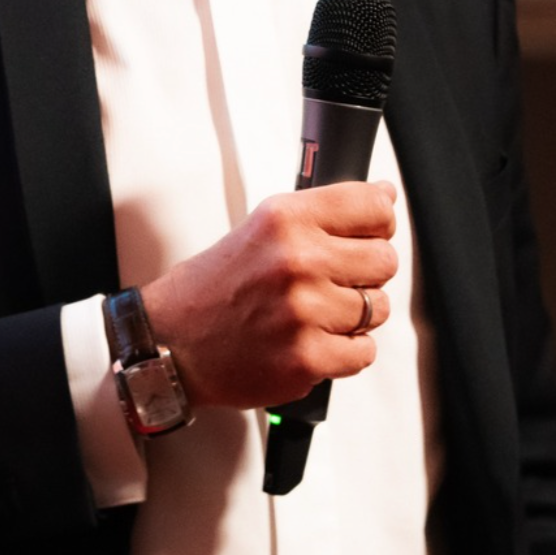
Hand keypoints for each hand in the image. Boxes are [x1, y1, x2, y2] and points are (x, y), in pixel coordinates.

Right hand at [140, 181, 398, 409]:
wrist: (171, 343)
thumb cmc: (212, 288)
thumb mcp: (261, 227)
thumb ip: (324, 212)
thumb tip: (384, 196)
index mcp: (286, 219)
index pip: (373, 206)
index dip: (379, 222)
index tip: (372, 232)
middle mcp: (297, 260)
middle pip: (384, 260)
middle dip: (366, 273)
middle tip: (333, 281)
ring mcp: (304, 311)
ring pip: (378, 309)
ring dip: (354, 316)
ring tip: (314, 314)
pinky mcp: (308, 358)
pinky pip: (363, 352)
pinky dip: (345, 351)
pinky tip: (312, 340)